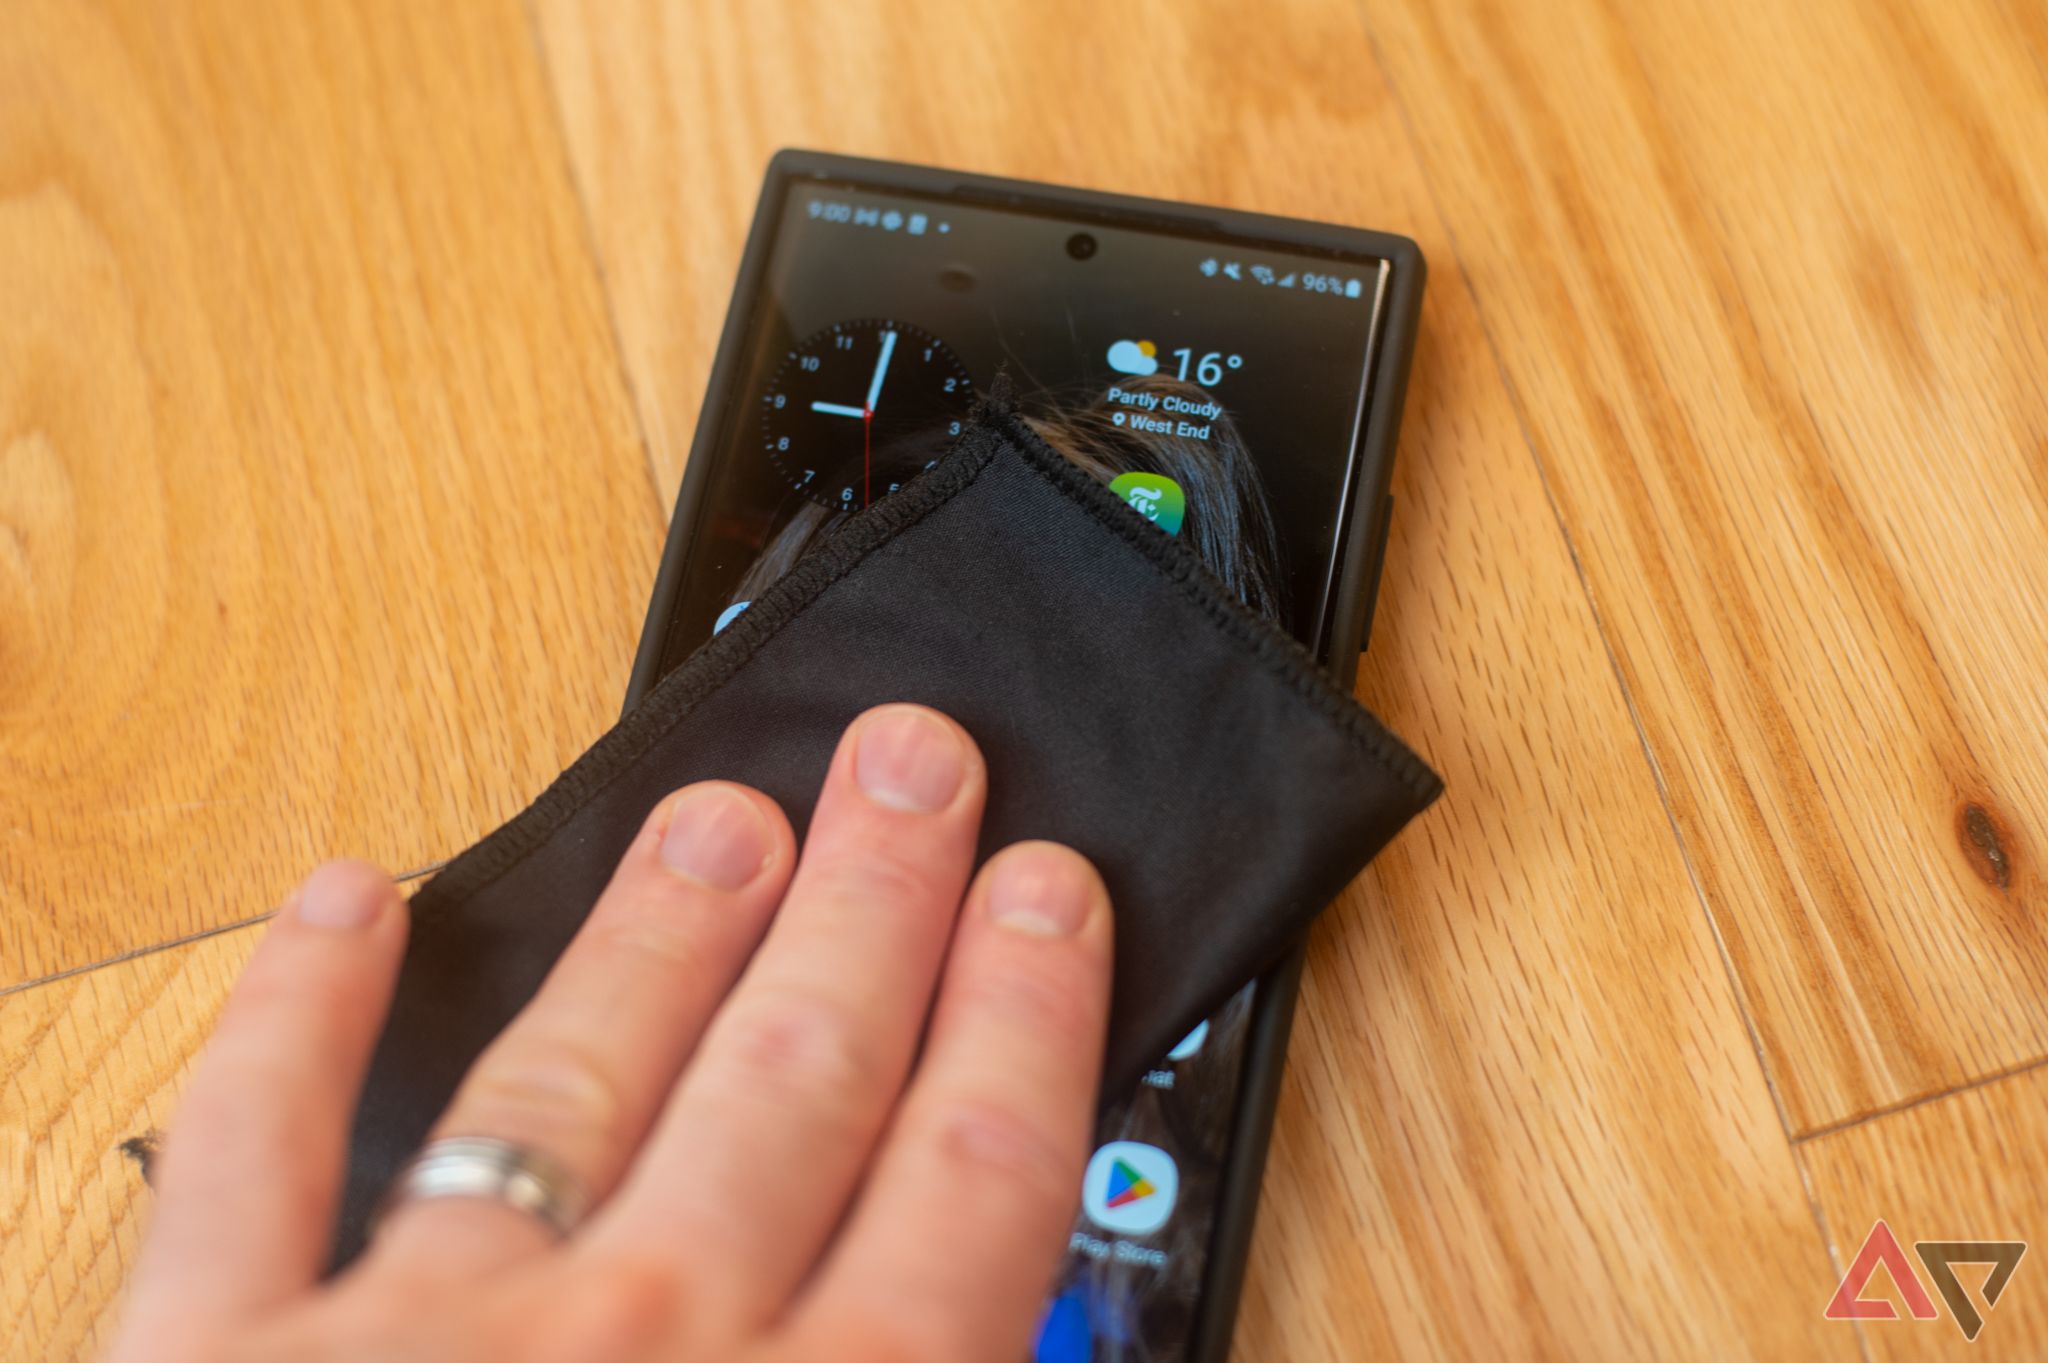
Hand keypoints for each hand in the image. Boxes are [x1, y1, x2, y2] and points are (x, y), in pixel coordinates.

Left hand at [109, 705, 1113, 1362]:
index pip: (961, 1197)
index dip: (1022, 1022)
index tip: (1048, 891)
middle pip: (791, 1086)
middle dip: (871, 911)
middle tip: (911, 763)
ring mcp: (412, 1358)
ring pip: (575, 1086)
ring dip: (660, 934)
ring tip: (720, 811)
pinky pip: (251, 1157)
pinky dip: (296, 1016)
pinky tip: (344, 898)